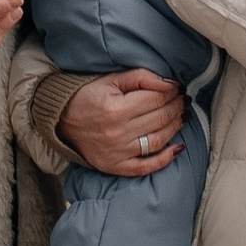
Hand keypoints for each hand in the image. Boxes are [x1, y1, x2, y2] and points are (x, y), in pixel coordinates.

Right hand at [59, 68, 183, 175]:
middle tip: (183, 100)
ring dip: (176, 127)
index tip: (178, 87)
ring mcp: (117, 152)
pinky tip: (177, 148)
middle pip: (160, 118)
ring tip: (182, 116)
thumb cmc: (88, 96)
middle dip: (177, 106)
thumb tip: (170, 83)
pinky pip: (145, 167)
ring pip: (158, 140)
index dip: (172, 91)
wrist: (61, 120)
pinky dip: (164, 159)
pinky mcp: (115, 166)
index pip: (157, 99)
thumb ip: (141, 78)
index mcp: (116, 108)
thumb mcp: (112, 80)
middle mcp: (118, 133)